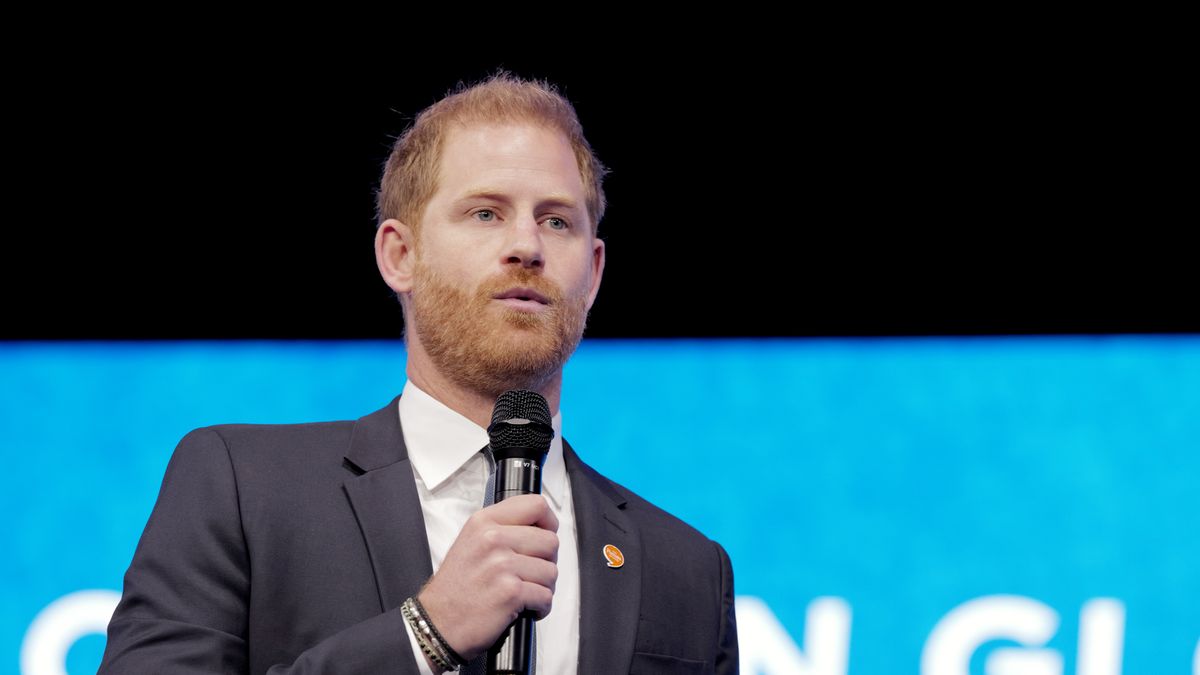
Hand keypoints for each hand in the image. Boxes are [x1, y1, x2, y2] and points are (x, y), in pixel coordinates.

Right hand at [417, 494, 558, 660]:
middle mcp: (492, 539)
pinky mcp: (511, 592)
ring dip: (543, 587)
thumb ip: (502, 529)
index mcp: (484, 522)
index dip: (549, 522)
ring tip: (524, 593)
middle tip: (531, 574)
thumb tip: (540, 527)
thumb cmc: (456, 587)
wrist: (438, 623)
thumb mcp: (471, 541)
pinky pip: (546, 596)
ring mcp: (502, 565)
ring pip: (551, 571)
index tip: (546, 535)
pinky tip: (524, 608)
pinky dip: (540, 607)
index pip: (536, 505)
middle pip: (550, 541)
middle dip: (547, 561)